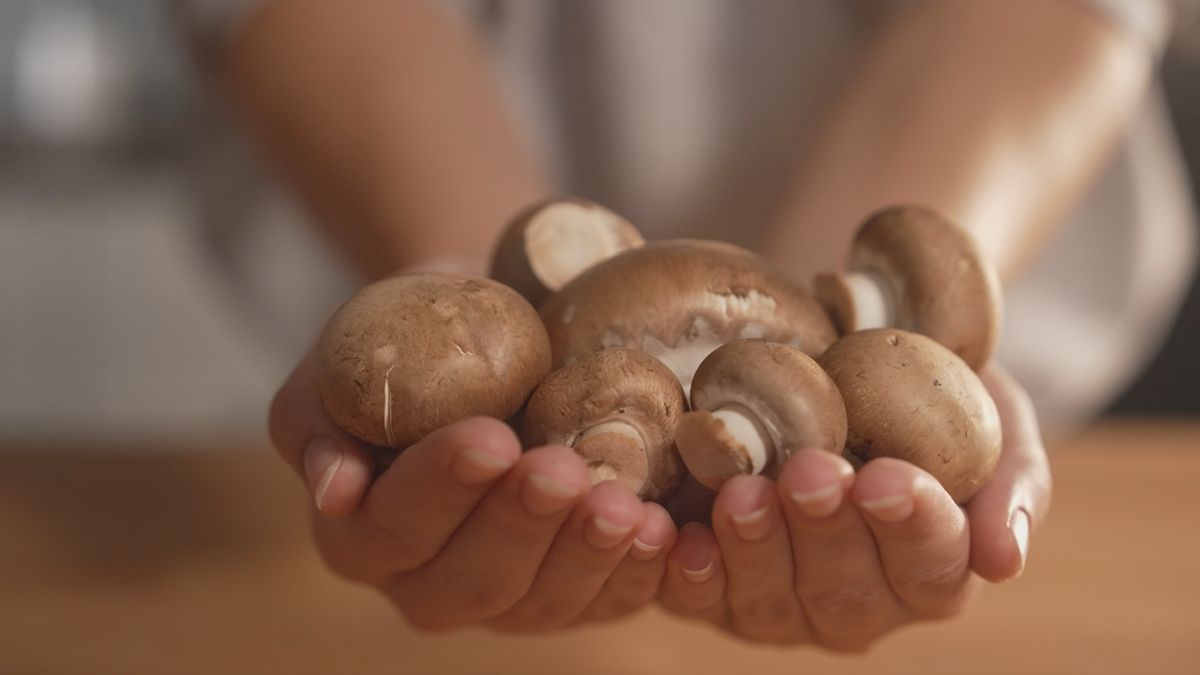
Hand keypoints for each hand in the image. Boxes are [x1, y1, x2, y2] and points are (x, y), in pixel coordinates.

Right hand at [267, 349, 678, 630]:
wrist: (482, 342)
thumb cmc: (406, 344)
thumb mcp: (343, 365)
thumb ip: (317, 422)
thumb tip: (333, 489)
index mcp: (362, 537)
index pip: (397, 525)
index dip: (443, 488)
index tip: (491, 437)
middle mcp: (428, 584)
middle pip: (476, 578)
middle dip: (524, 524)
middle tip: (564, 469)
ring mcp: (506, 598)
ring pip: (544, 602)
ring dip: (587, 554)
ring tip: (624, 504)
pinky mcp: (572, 594)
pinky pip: (606, 601)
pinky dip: (638, 572)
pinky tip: (662, 531)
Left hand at [656, 362, 1050, 649]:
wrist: (834, 364)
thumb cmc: (926, 396)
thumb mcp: (990, 418)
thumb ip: (1011, 484)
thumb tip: (1004, 561)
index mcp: (931, 574)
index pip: (930, 567)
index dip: (911, 527)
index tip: (888, 479)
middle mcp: (858, 606)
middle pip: (845, 592)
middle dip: (826, 532)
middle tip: (811, 472)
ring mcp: (780, 606)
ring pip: (769, 600)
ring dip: (756, 549)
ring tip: (743, 493)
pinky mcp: (711, 593)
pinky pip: (693, 599)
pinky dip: (685, 572)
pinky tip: (677, 535)